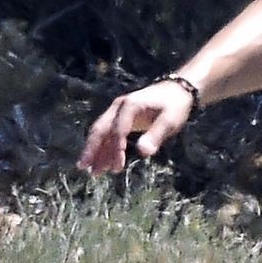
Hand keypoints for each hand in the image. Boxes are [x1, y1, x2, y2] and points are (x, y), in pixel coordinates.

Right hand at [76, 80, 196, 173]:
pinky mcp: (120, 117)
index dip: (116, 149)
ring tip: (92, 172)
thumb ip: (156, 135)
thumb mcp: (170, 121)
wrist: (177, 90)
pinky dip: (104, 148)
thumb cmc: (175, 106)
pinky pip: (108, 133)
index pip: (118, 130)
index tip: (118, 167)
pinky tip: (102, 163)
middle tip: (84, 168)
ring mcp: (118, 111)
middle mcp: (119, 107)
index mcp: (130, 106)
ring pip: (101, 132)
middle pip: (101, 129)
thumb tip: (143, 153)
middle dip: (92, 149)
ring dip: (96, 151)